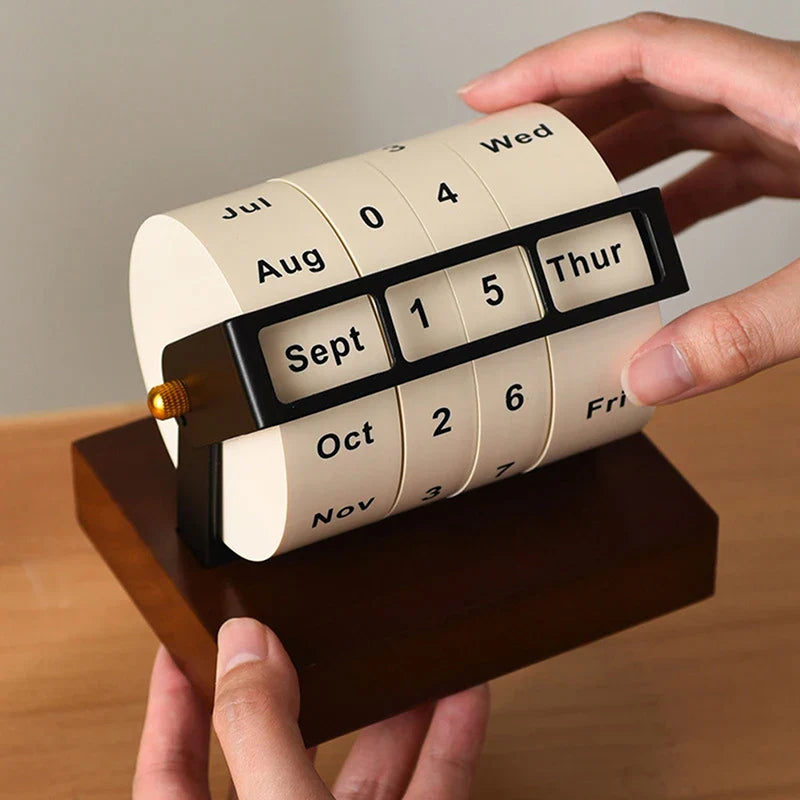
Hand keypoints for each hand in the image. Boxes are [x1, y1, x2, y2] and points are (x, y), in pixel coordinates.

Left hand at [133, 618, 488, 798]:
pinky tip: (463, 698)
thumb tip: (247, 646)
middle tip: (306, 627)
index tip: (184, 640)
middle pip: (280, 751)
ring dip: (392, 711)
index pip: (170, 770)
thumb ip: (261, 734)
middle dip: (303, 685)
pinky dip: (449, 747)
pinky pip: (430, 793)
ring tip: (403, 653)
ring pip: (367, 771)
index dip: (172, 702)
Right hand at [459, 13, 799, 405]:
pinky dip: (673, 191)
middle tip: (506, 160)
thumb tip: (652, 373)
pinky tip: (648, 232)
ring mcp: (798, 125)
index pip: (645, 51)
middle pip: (649, 85)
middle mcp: (786, 98)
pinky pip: (720, 161)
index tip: (489, 97)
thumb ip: (748, 330)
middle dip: (568, 119)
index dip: (556, 67)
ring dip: (616, 157)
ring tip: (560, 200)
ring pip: (681, 120)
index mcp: (792, 92)